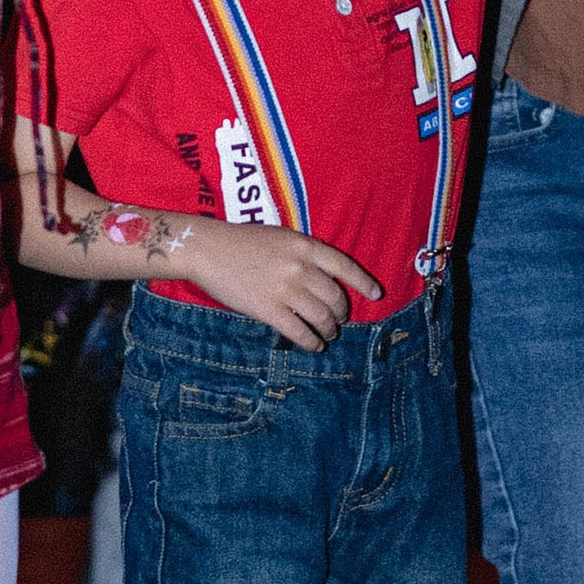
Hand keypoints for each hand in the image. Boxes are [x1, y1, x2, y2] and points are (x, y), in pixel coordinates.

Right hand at [173, 216, 379, 349]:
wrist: (208, 249)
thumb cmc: (241, 241)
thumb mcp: (280, 237)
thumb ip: (303, 254)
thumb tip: (323, 281)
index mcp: (304, 246)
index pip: (344, 266)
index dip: (363, 283)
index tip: (376, 295)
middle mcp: (300, 267)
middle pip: (335, 297)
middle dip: (340, 313)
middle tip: (337, 320)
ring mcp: (285, 289)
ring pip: (321, 317)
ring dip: (329, 330)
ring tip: (327, 335)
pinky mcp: (268, 309)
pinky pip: (300, 332)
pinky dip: (311, 343)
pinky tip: (314, 346)